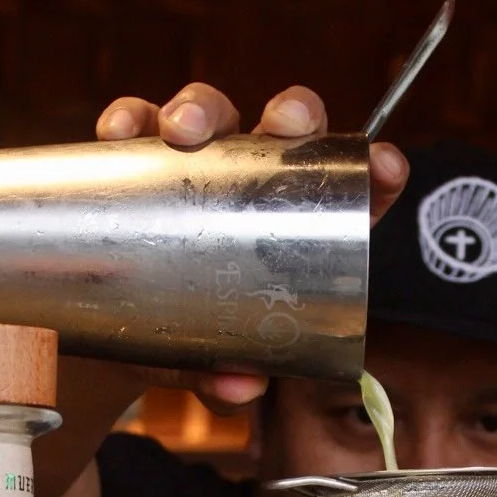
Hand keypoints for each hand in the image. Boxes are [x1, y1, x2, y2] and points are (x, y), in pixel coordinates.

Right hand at [95, 80, 408, 410]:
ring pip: (212, 113)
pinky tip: (123, 132)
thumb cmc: (179, 335)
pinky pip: (134, 124)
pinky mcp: (135, 158)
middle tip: (282, 125)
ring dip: (202, 108)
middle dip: (291, 113)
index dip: (375, 171)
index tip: (386, 167)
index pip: (349, 190)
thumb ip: (224, 375)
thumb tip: (240, 388)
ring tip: (182, 130)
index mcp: (292, 225)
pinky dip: (130, 119)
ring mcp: (194, 162)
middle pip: (284, 127)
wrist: (110, 327)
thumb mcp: (204, 361)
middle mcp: (250, 181)